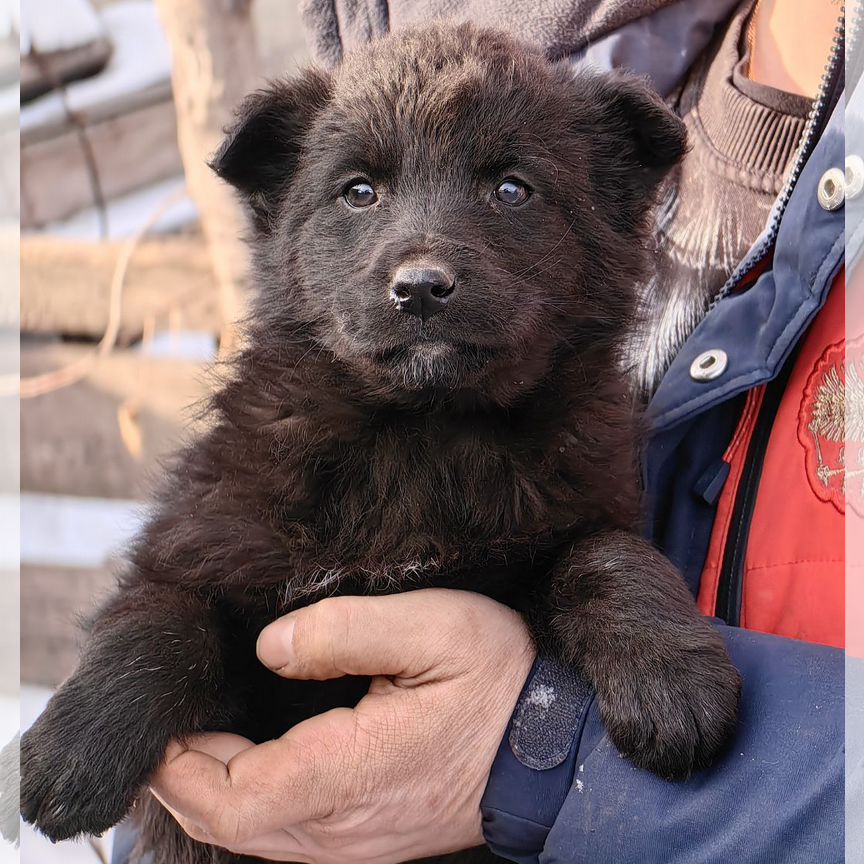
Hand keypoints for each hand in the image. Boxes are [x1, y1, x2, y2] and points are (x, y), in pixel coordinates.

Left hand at [150, 589, 535, 862]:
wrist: (554, 748)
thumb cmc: (498, 681)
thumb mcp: (433, 628)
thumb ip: (344, 630)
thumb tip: (271, 648)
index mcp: (349, 771)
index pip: (229, 799)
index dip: (178, 766)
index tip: (165, 720)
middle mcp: (342, 827)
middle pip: (228, 826)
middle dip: (182, 778)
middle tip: (172, 721)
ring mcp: (354, 842)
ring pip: (253, 837)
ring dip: (211, 791)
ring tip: (198, 737)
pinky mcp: (366, 839)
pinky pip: (284, 836)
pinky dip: (247, 802)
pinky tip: (248, 762)